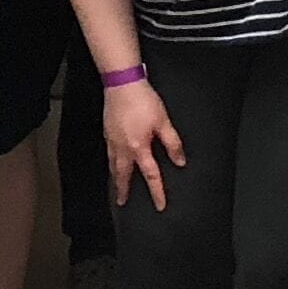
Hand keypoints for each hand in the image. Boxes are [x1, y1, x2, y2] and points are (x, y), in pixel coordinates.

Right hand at [103, 76, 184, 208]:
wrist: (122, 82)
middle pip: (123, 175)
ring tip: (116, 186)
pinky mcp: (107, 131)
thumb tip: (180, 161)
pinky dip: (110, 162)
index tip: (160, 205)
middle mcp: (123, 147)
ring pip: (113, 165)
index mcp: (139, 147)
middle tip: (122, 202)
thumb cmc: (143, 100)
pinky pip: (108, 153)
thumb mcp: (164, 121)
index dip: (157, 192)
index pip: (151, 175)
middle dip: (123, 190)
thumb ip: (172, 143)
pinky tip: (112, 160)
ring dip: (115, 178)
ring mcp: (112, 140)